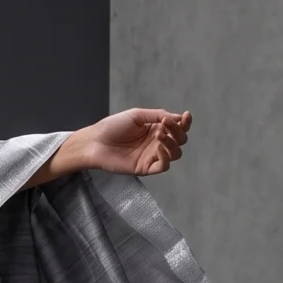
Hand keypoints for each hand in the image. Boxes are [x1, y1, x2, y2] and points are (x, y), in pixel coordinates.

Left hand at [60, 108, 191, 177]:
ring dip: (172, 143)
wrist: (96, 141)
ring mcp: (152, 155)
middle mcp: (157, 142)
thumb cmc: (113, 126)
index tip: (186, 116)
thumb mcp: (137, 115)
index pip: (178, 127)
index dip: (185, 123)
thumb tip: (179, 117)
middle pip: (180, 140)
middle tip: (165, 124)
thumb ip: (158, 115)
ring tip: (159, 135)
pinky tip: (158, 147)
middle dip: (177, 131)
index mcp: (156, 128)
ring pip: (175, 153)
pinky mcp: (146, 168)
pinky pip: (163, 166)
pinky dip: (166, 157)